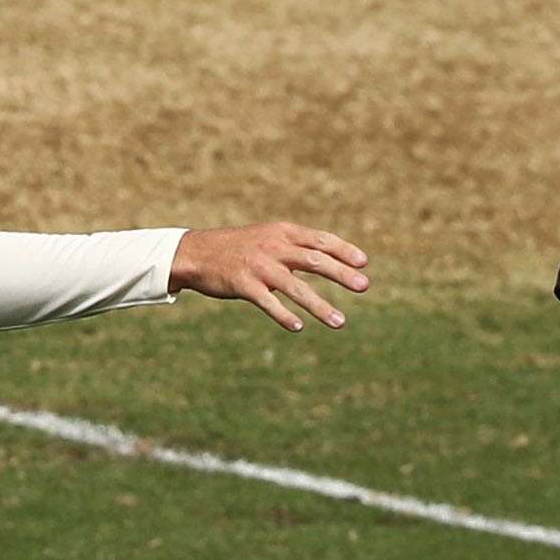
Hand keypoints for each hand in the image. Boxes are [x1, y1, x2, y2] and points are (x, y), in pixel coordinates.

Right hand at [168, 222, 369, 331]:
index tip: (364, 263)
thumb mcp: (267, 237)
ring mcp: (259, 266)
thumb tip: (328, 258)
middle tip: (364, 286)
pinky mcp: (243, 285)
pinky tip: (299, 326)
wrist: (195, 252)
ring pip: (296, 287)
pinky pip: (268, 302)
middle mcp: (274, 247)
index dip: (344, 250)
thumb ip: (294, 246)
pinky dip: (284, 314)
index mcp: (282, 232)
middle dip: (342, 273)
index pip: (320, 240)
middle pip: (315, 260)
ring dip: (320, 306)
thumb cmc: (236, 247)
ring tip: (340, 322)